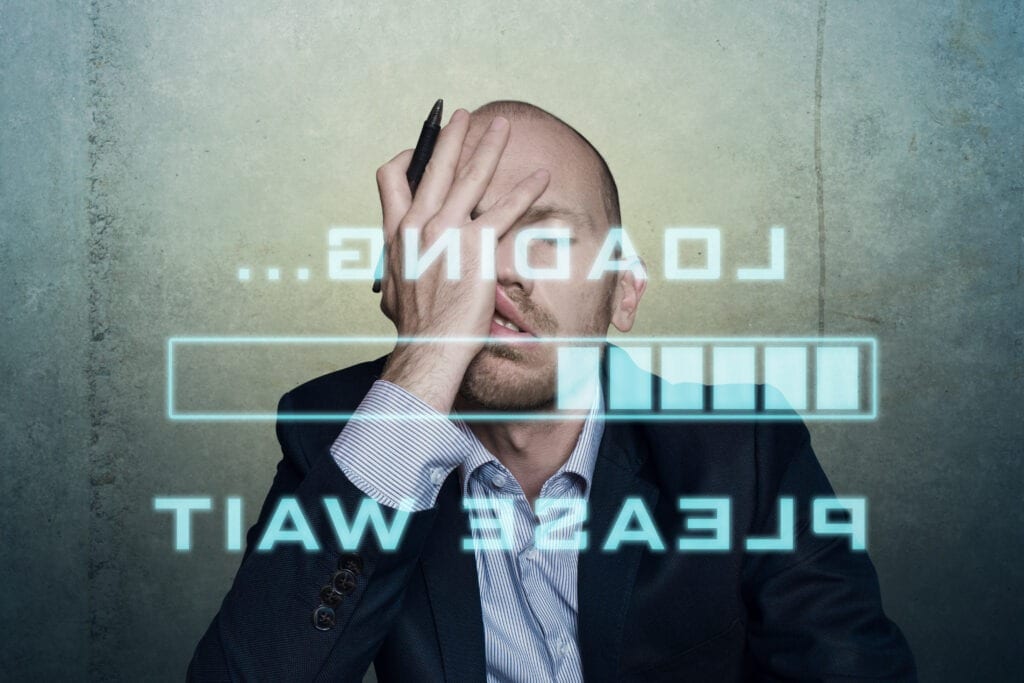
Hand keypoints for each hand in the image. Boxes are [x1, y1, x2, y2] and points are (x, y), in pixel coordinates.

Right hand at [374, 108, 549, 411]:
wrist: (428, 345)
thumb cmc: (415, 324)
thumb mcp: (396, 286)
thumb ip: (400, 263)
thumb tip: (403, 260)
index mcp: (396, 232)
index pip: (391, 177)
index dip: (408, 158)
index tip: (423, 150)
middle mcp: (418, 224)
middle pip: (435, 165)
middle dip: (452, 135)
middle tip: (463, 116)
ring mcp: (447, 232)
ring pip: (471, 176)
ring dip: (489, 146)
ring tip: (503, 127)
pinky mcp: (476, 246)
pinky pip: (505, 209)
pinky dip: (525, 190)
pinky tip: (540, 177)